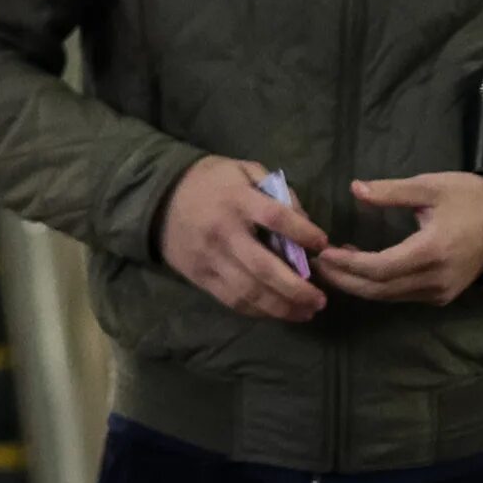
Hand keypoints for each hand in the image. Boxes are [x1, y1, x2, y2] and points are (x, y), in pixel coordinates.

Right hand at [157, 156, 329, 321]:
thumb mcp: (243, 170)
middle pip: (265, 267)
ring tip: (306, 312)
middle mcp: (224, 232)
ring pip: (250, 291)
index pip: (276, 218)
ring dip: (281, 307)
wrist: (159, 197)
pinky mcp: (200, 276)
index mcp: (237, 200)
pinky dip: (258, 311)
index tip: (323, 244)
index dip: (304, 233)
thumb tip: (305, 221)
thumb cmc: (210, 182)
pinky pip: (232, 300)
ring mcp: (210, 258)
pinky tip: (277, 312)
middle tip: (321, 299)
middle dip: (297, 288)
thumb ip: (276, 190)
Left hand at [316, 173, 482, 304]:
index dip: (348, 264)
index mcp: (431, 251)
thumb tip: (355, 189)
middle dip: (345, 279)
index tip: (323, 252)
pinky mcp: (443, 295)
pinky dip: (378, 286)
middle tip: (317, 264)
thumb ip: (391, 192)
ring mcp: (441, 292)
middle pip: (379, 289)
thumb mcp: (430, 187)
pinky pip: (402, 296)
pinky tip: (362, 267)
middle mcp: (435, 280)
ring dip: (359, 284)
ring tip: (333, 264)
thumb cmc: (468, 198)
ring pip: (389, 296)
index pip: (379, 268)